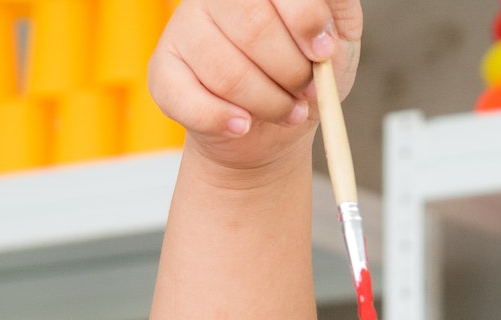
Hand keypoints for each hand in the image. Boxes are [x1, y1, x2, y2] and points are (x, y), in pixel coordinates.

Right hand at [149, 0, 363, 176]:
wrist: (274, 125)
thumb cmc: (306, 73)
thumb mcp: (338, 40)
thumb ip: (335, 12)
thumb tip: (326, 7)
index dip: (306, 21)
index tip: (323, 52)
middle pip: (254, 27)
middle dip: (292, 71)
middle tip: (306, 91)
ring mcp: (183, 30)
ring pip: (227, 72)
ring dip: (269, 104)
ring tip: (287, 111)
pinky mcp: (163, 71)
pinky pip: (188, 100)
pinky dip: (224, 121)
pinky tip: (244, 124)